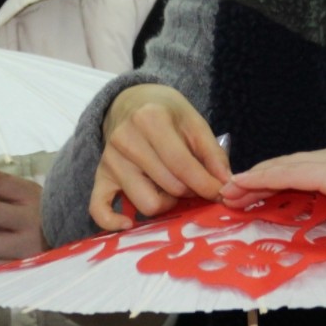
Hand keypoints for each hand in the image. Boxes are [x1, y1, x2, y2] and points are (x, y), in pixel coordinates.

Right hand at [90, 83, 229, 229]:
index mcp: (150, 120)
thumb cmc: (166, 112)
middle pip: (169, 187)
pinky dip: (112, 221)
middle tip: (195, 182)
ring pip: (146, 204)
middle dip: (190, 191)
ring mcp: (109, 160)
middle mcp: (125, 139)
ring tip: (171, 187)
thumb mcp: (194, 122)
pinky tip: (128, 223)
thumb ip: (213, 153)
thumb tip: (226, 185)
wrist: (130, 102)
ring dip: (166, 202)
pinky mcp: (100, 176)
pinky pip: (99, 208)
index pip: (183, 166)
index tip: (222, 192)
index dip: (207, 185)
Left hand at [224, 141, 325, 237]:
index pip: (313, 171)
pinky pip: (287, 174)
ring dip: (254, 180)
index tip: (266, 193)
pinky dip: (262, 179)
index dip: (286, 181)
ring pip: (284, 168)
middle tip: (235, 192)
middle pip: (292, 166)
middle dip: (262, 179)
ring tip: (229, 191)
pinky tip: (242, 185)